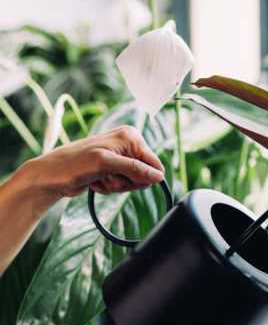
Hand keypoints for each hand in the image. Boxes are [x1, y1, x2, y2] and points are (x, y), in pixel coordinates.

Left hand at [21, 125, 164, 208]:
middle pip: (144, 176)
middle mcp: (127, 145)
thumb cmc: (74, 164)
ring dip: (115, 186)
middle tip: (107, 176)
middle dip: (125, 182)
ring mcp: (119, 158)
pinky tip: (95, 180)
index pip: (155, 164)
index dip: (143, 177)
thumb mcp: (107, 164)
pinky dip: (108, 188)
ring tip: (99, 177)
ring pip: (132, 183)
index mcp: (130, 137)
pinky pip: (121, 186)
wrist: (52, 175)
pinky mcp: (112, 169)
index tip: (125, 177)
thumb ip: (135, 169)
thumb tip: (159, 176)